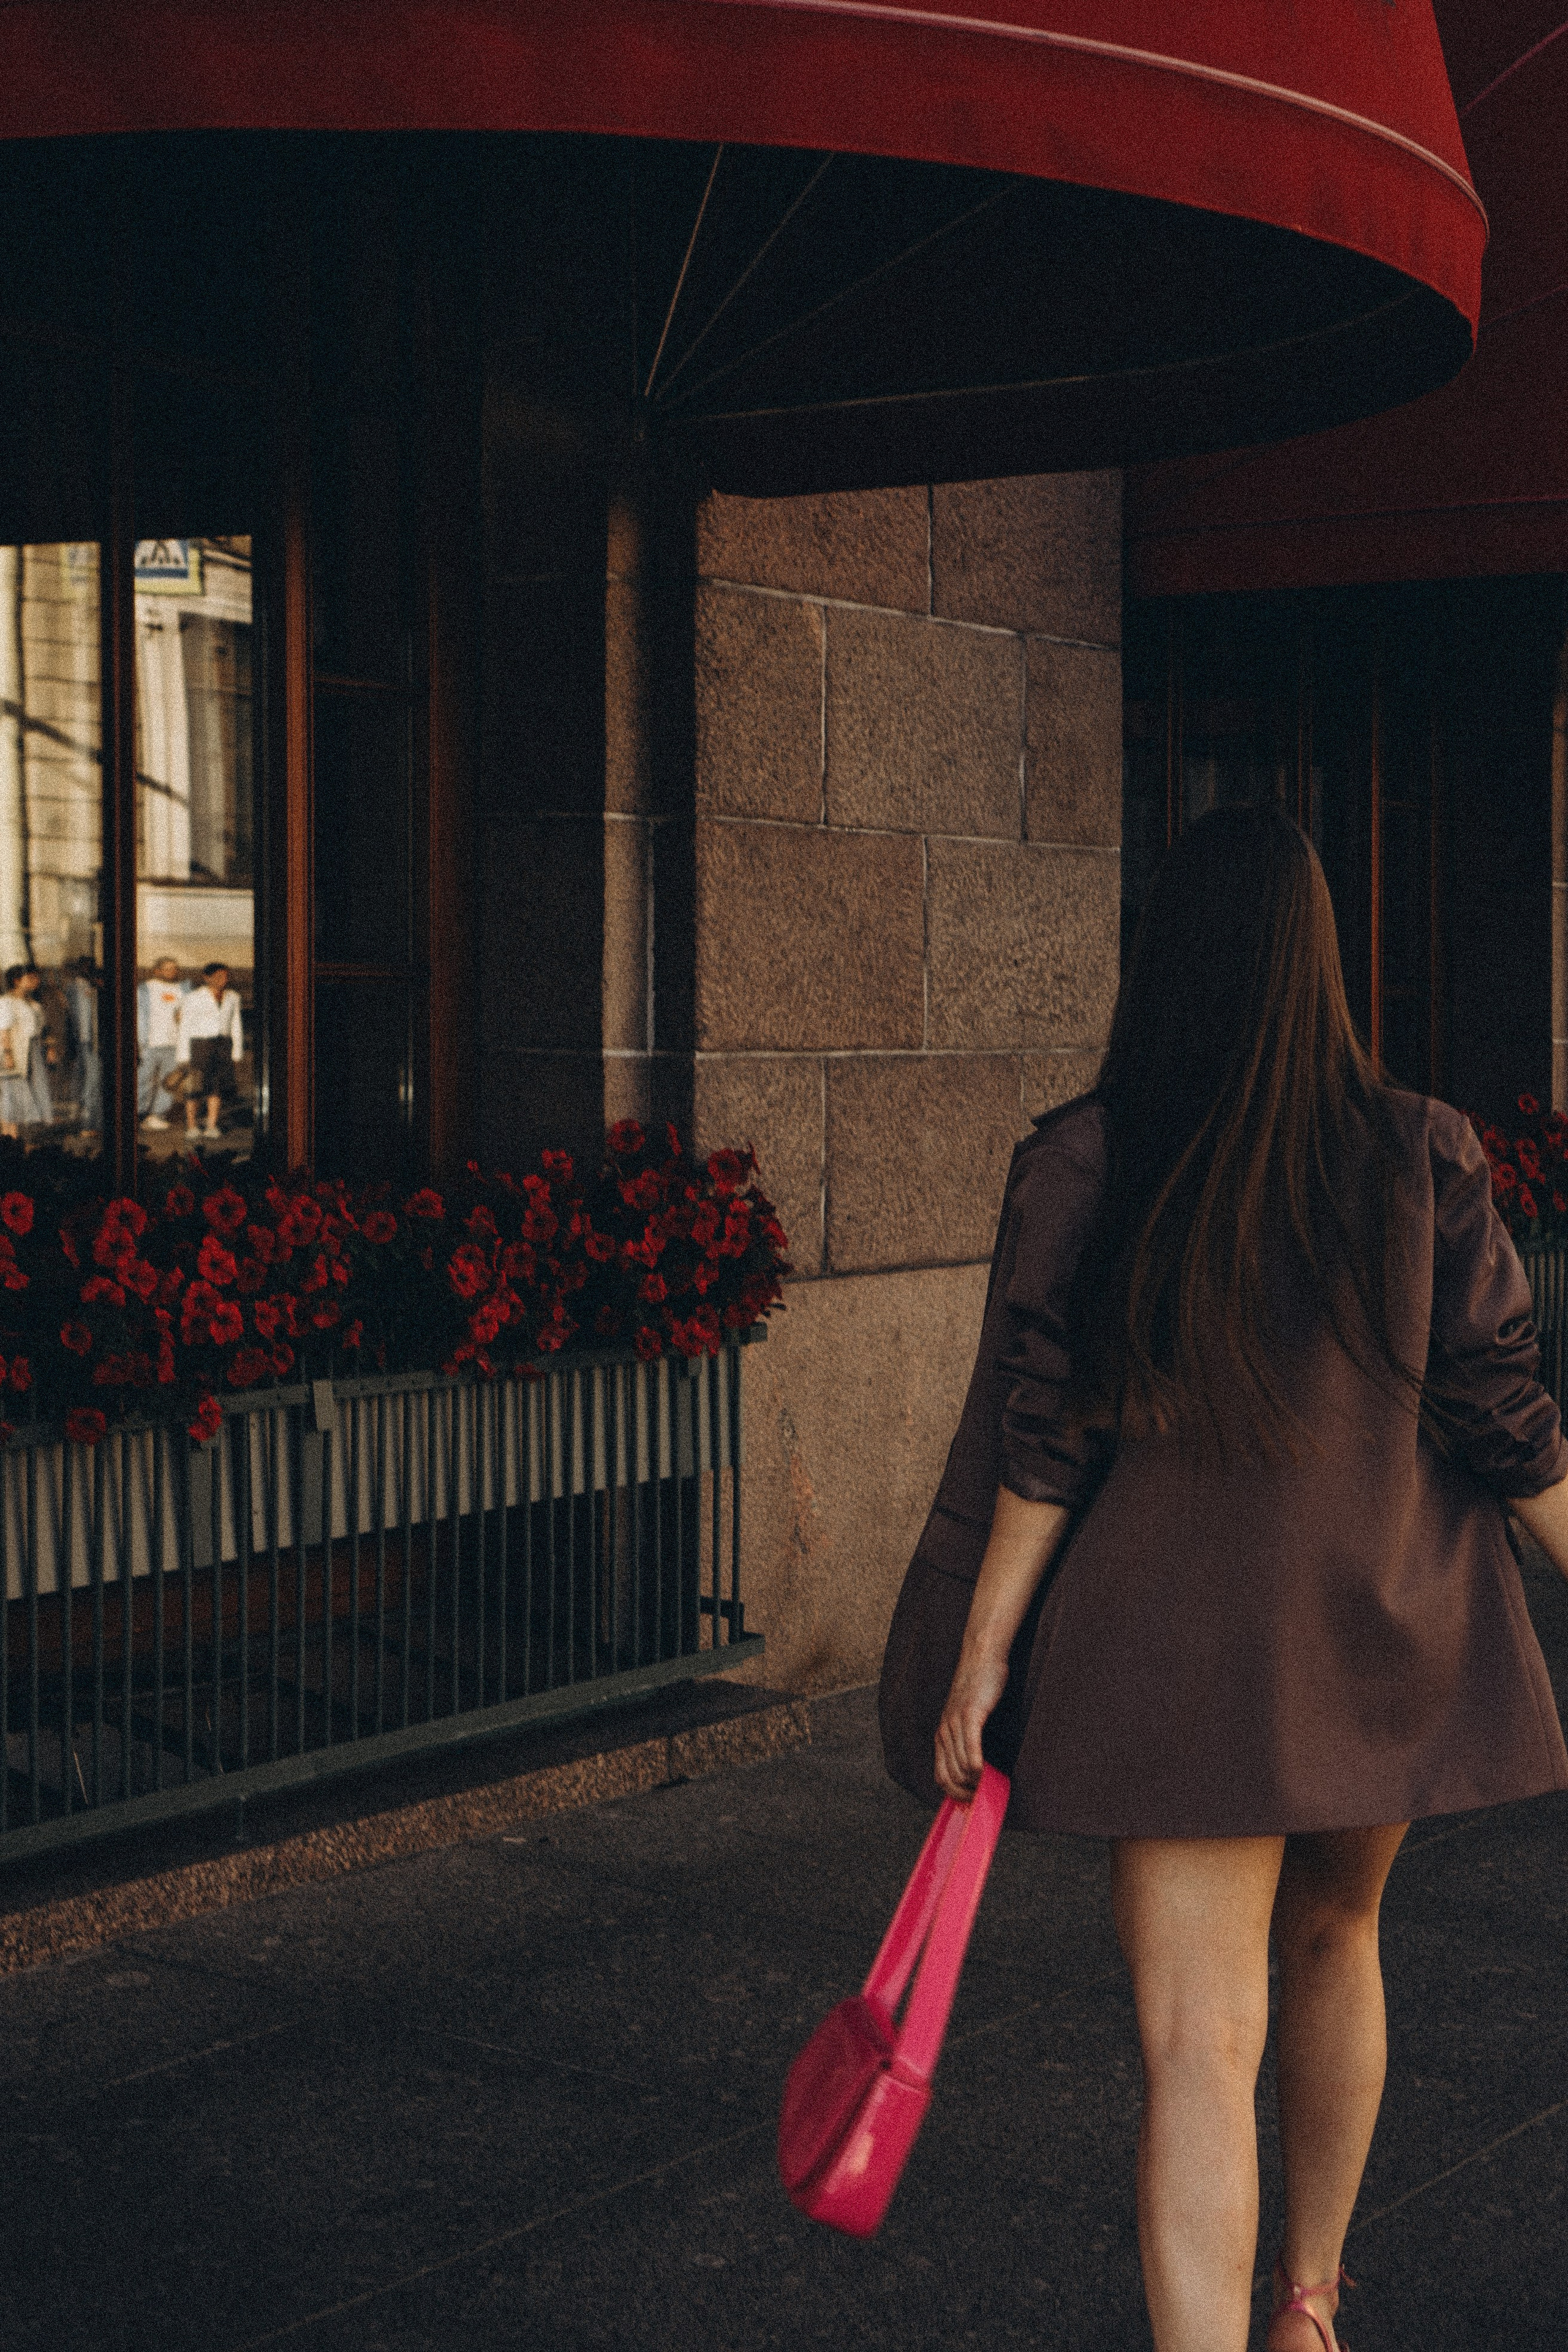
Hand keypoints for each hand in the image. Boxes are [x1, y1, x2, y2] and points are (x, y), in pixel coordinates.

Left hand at [934, 1645, 1009, 1803]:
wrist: (981, 1658)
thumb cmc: (979, 1690)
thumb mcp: (966, 1719)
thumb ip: (965, 1741)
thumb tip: (975, 1771)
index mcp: (941, 1736)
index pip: (941, 1777)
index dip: (955, 1795)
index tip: (972, 1801)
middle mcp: (944, 1731)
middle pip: (949, 1777)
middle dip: (967, 1792)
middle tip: (984, 1796)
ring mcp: (955, 1723)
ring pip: (960, 1766)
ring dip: (975, 1781)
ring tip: (989, 1784)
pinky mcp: (970, 1713)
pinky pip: (970, 1747)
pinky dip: (976, 1765)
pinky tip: (985, 1771)